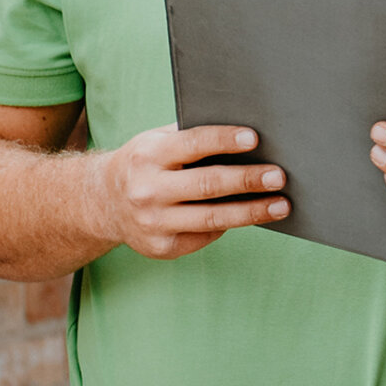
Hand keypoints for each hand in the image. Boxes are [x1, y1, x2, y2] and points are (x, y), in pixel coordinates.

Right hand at [92, 125, 286, 261]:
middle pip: (207, 185)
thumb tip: (248, 138)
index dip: (224, 140)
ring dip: (252, 212)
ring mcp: (153, 223)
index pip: (192, 144)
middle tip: (279, 176)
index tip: (254, 138)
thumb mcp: (157, 142)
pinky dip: (231, 224)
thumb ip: (191, 138)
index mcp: (147, 155)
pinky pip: (205, 235)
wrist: (103, 202)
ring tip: (281, 205)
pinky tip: (253, 216)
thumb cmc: (146, 163)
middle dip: (247, 180)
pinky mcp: (161, 247)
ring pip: (212, 218)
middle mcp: (147, 190)